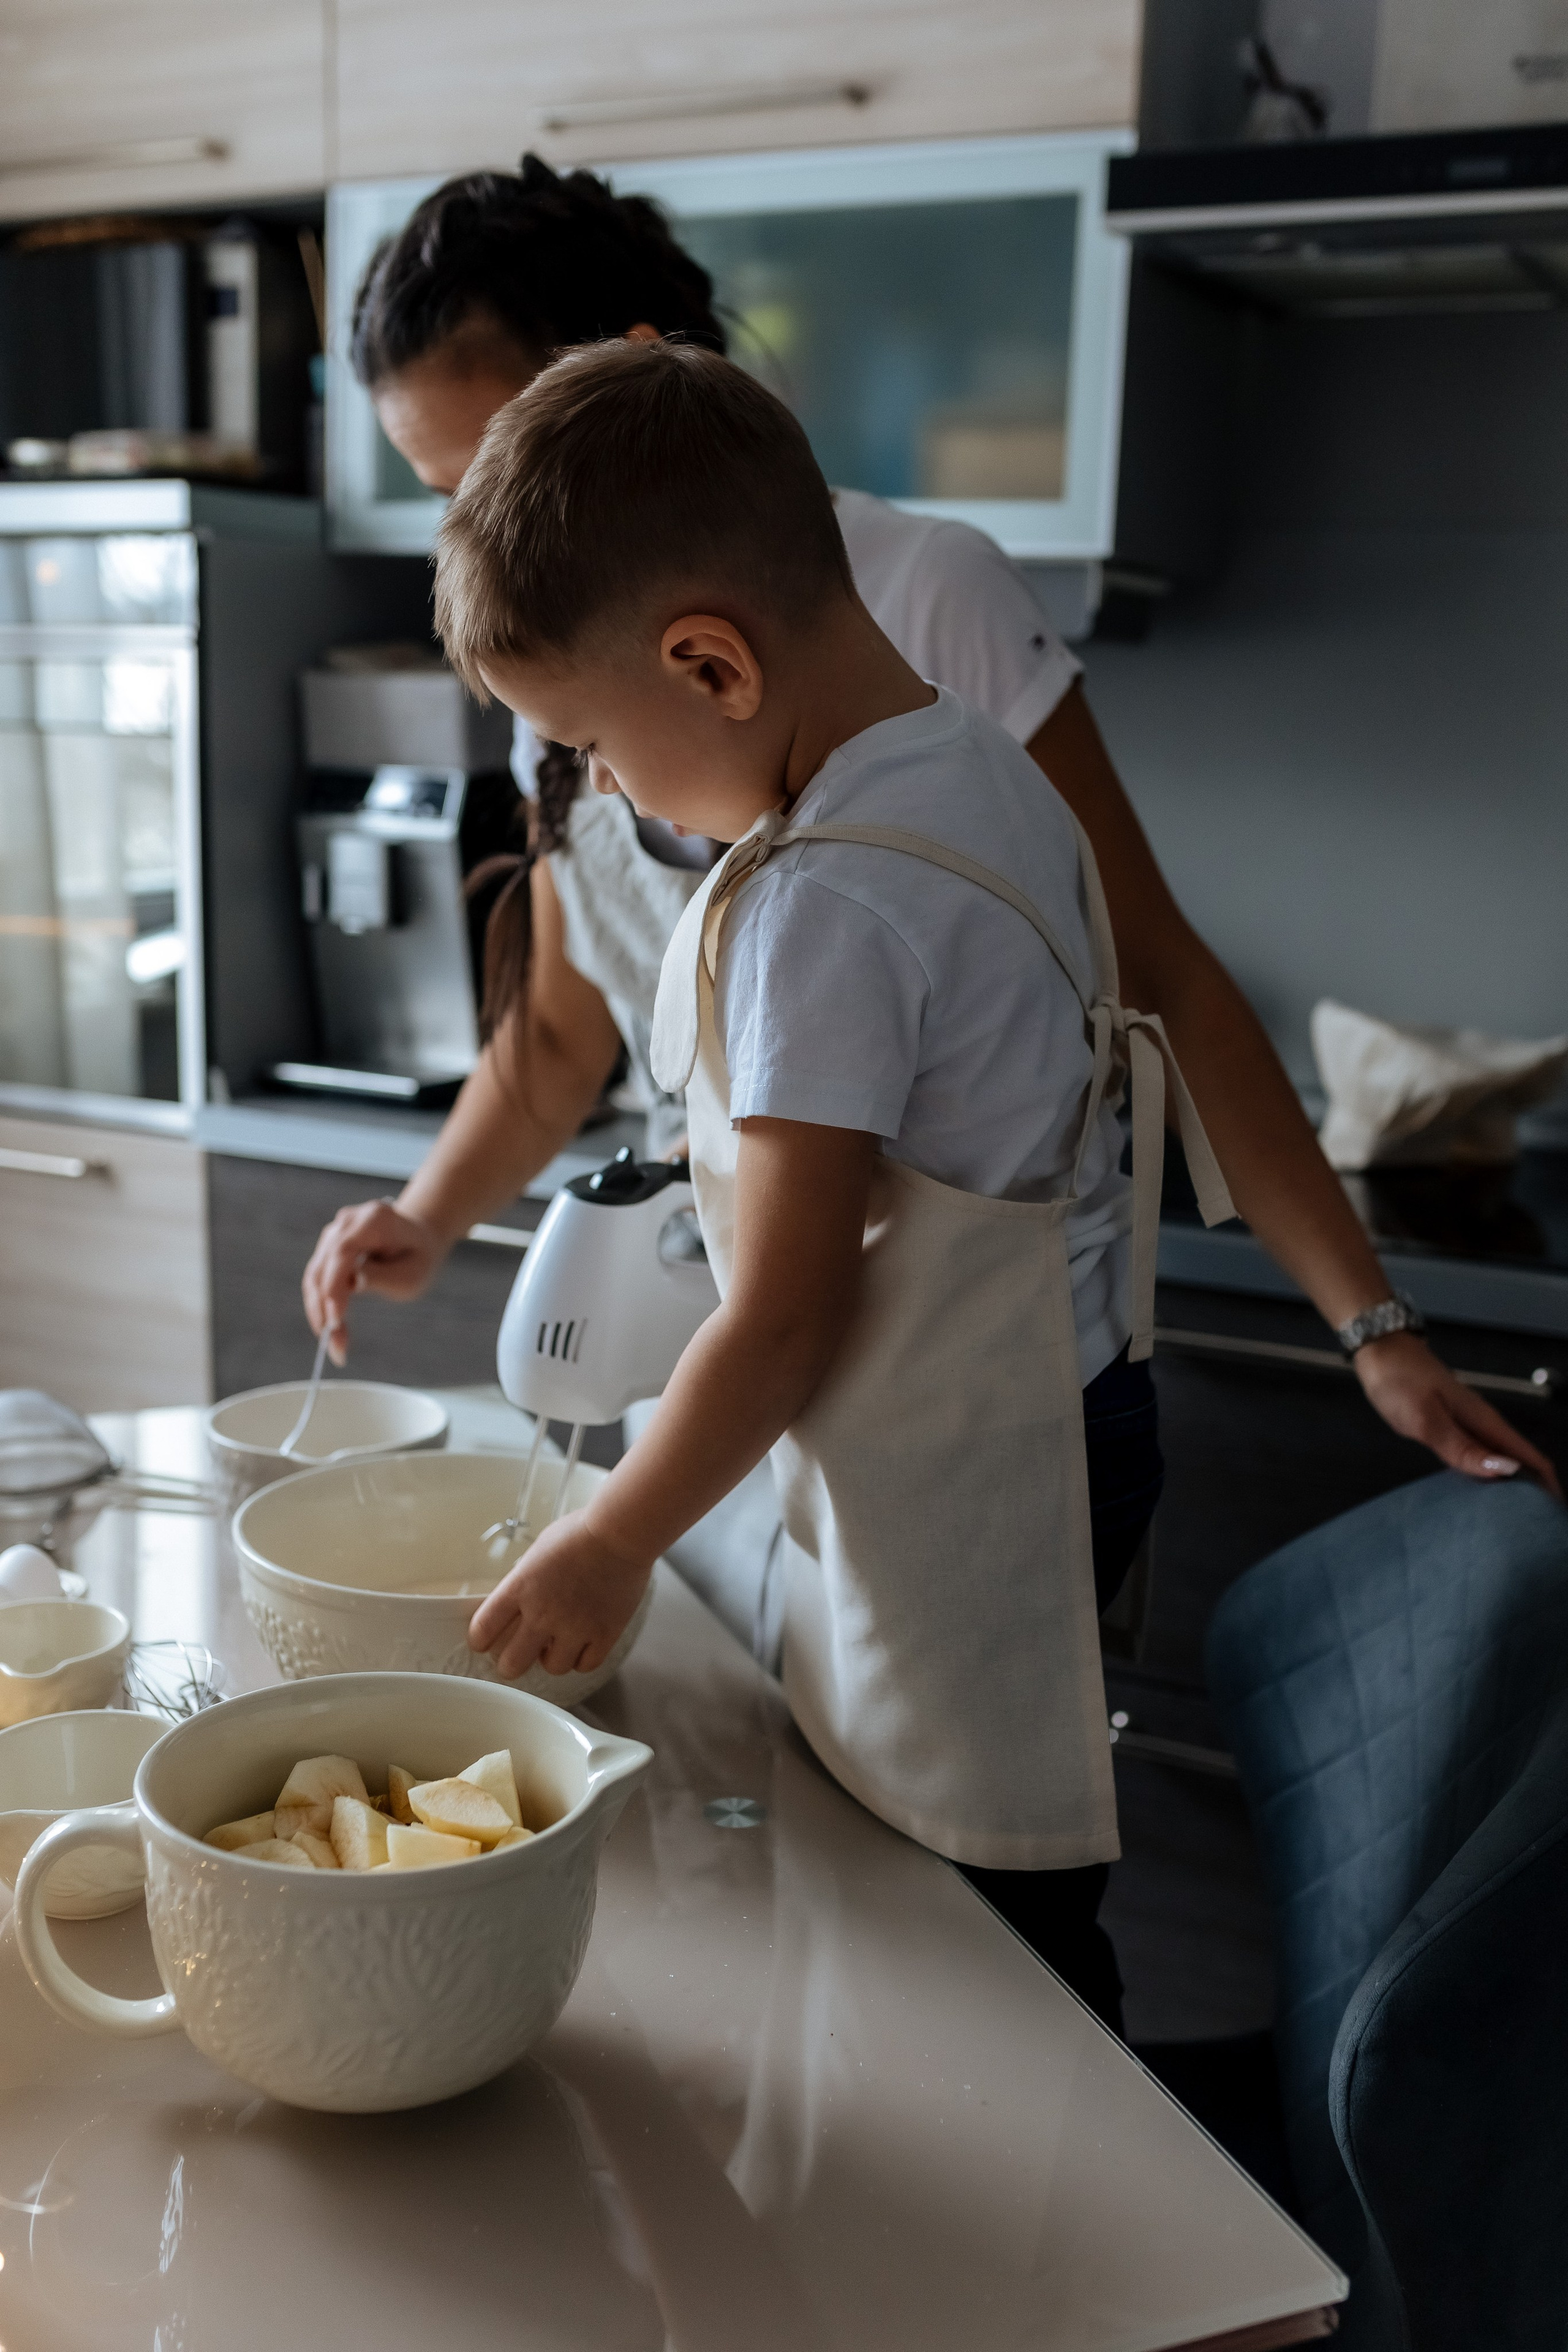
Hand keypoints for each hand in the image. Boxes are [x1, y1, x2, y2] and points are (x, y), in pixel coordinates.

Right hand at [301, 1199, 444, 1364]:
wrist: (419, 1241)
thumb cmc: (419, 1259)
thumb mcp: (411, 1274)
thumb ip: (383, 1276)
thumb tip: (352, 1282)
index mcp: (374, 1219)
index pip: (342, 1253)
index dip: (334, 1288)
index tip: (335, 1322)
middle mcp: (348, 1221)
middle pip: (322, 1266)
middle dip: (324, 1309)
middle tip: (335, 1348)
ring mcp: (334, 1233)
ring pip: (314, 1276)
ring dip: (319, 1313)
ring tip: (336, 1347)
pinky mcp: (327, 1248)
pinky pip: (318, 1279)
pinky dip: (322, 1307)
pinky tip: (332, 1331)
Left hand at [468, 1510, 650, 1678]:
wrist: (621, 1533)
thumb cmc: (581, 1532)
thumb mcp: (539, 1552)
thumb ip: (526, 1580)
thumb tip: (519, 1601)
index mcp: (521, 1587)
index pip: (483, 1629)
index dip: (480, 1640)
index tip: (484, 1641)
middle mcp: (543, 1613)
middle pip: (512, 1664)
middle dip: (511, 1663)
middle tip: (518, 1656)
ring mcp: (575, 1627)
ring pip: (552, 1668)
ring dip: (552, 1658)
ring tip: (558, 1644)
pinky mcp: (604, 1634)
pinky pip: (585, 1665)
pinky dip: (582, 1658)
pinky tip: (582, 1644)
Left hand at [1355, 1333, 1562, 1501]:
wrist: (1380, 1351)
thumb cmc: (1400, 1381)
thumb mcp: (1427, 1418)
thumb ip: (1463, 1447)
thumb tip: (1508, 1470)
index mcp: (1485, 1422)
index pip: (1531, 1457)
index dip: (1548, 1488)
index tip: (1551, 1517)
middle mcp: (1483, 1425)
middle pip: (1522, 1463)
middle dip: (1534, 1494)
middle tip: (1532, 1527)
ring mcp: (1468, 1426)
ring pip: (1502, 1461)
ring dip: (1512, 1488)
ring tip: (1511, 1519)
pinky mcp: (1452, 1428)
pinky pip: (1480, 1457)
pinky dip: (1488, 1478)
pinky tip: (1479, 1496)